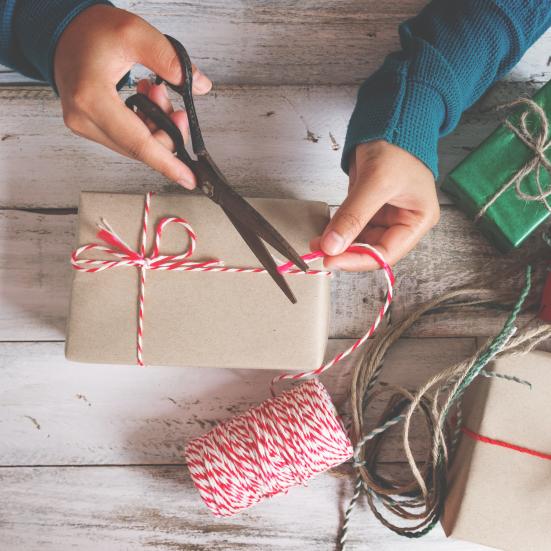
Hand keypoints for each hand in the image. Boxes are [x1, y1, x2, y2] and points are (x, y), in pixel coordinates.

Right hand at [53, 5, 211, 188]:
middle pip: (139, 148)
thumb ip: (171, 61)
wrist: (65, 33)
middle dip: (167, 131)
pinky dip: (144, 126)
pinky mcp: (89, 128)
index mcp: (91, 98)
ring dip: (156, 126)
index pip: (137, 142)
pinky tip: (146, 103)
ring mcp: (84, 126)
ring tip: (156, 93)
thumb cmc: (92, 32)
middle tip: (175, 105)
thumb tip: (201, 86)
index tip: (189, 179)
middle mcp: (83, 119)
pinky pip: (126, 139)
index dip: (167, 163)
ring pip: (135, 146)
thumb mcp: (136, 34)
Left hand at [314, 141, 438, 270]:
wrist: (387, 121)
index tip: (332, 259)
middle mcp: (403, 222)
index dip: (359, 260)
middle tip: (321, 251)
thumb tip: (332, 246)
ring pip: (359, 241)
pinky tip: (324, 232)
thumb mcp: (375, 182)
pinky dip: (337, 231)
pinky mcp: (368, 209)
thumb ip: (353, 216)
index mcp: (418, 220)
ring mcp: (385, 216)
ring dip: (339, 244)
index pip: (387, 253)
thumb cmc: (396, 146)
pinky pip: (351, 227)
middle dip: (345, 252)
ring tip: (318, 242)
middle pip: (372, 250)